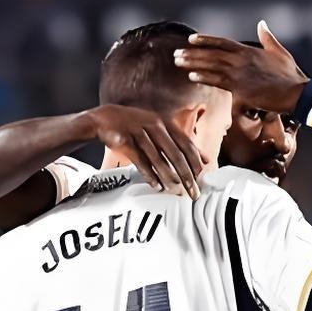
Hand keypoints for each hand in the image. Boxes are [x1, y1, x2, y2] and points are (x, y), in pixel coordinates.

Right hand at [85, 104, 204, 197]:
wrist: (106, 118)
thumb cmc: (137, 126)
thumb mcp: (160, 128)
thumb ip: (180, 142)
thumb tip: (204, 158)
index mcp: (166, 122)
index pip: (186, 144)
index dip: (195, 161)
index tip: (201, 177)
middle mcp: (155, 126)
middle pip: (175, 154)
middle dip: (186, 175)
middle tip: (193, 191)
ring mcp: (140, 133)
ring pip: (158, 159)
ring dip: (169, 177)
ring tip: (176, 190)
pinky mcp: (126, 142)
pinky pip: (141, 161)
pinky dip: (149, 175)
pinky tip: (156, 186)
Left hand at [172, 21, 308, 115]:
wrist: (296, 92)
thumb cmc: (289, 74)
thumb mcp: (279, 52)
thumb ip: (267, 38)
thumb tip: (262, 24)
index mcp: (248, 50)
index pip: (222, 42)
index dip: (205, 40)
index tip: (191, 39)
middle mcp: (241, 59)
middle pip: (211, 53)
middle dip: (192, 53)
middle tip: (176, 53)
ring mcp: (239, 73)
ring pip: (210, 66)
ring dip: (192, 64)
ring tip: (178, 62)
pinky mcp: (240, 87)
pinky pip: (217, 81)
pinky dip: (203, 77)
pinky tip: (191, 76)